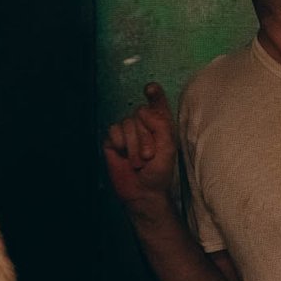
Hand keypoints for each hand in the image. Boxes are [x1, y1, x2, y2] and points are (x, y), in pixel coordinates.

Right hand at [103, 82, 177, 215]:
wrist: (143, 191)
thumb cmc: (159, 172)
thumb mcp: (168, 148)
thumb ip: (161, 125)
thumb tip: (143, 110)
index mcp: (160, 125)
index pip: (157, 103)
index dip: (154, 94)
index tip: (150, 88)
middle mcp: (143, 125)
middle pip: (140, 113)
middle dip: (145, 136)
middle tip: (149, 156)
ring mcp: (126, 132)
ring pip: (127, 123)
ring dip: (134, 145)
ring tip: (138, 161)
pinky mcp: (112, 140)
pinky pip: (113, 131)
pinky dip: (120, 144)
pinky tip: (123, 155)